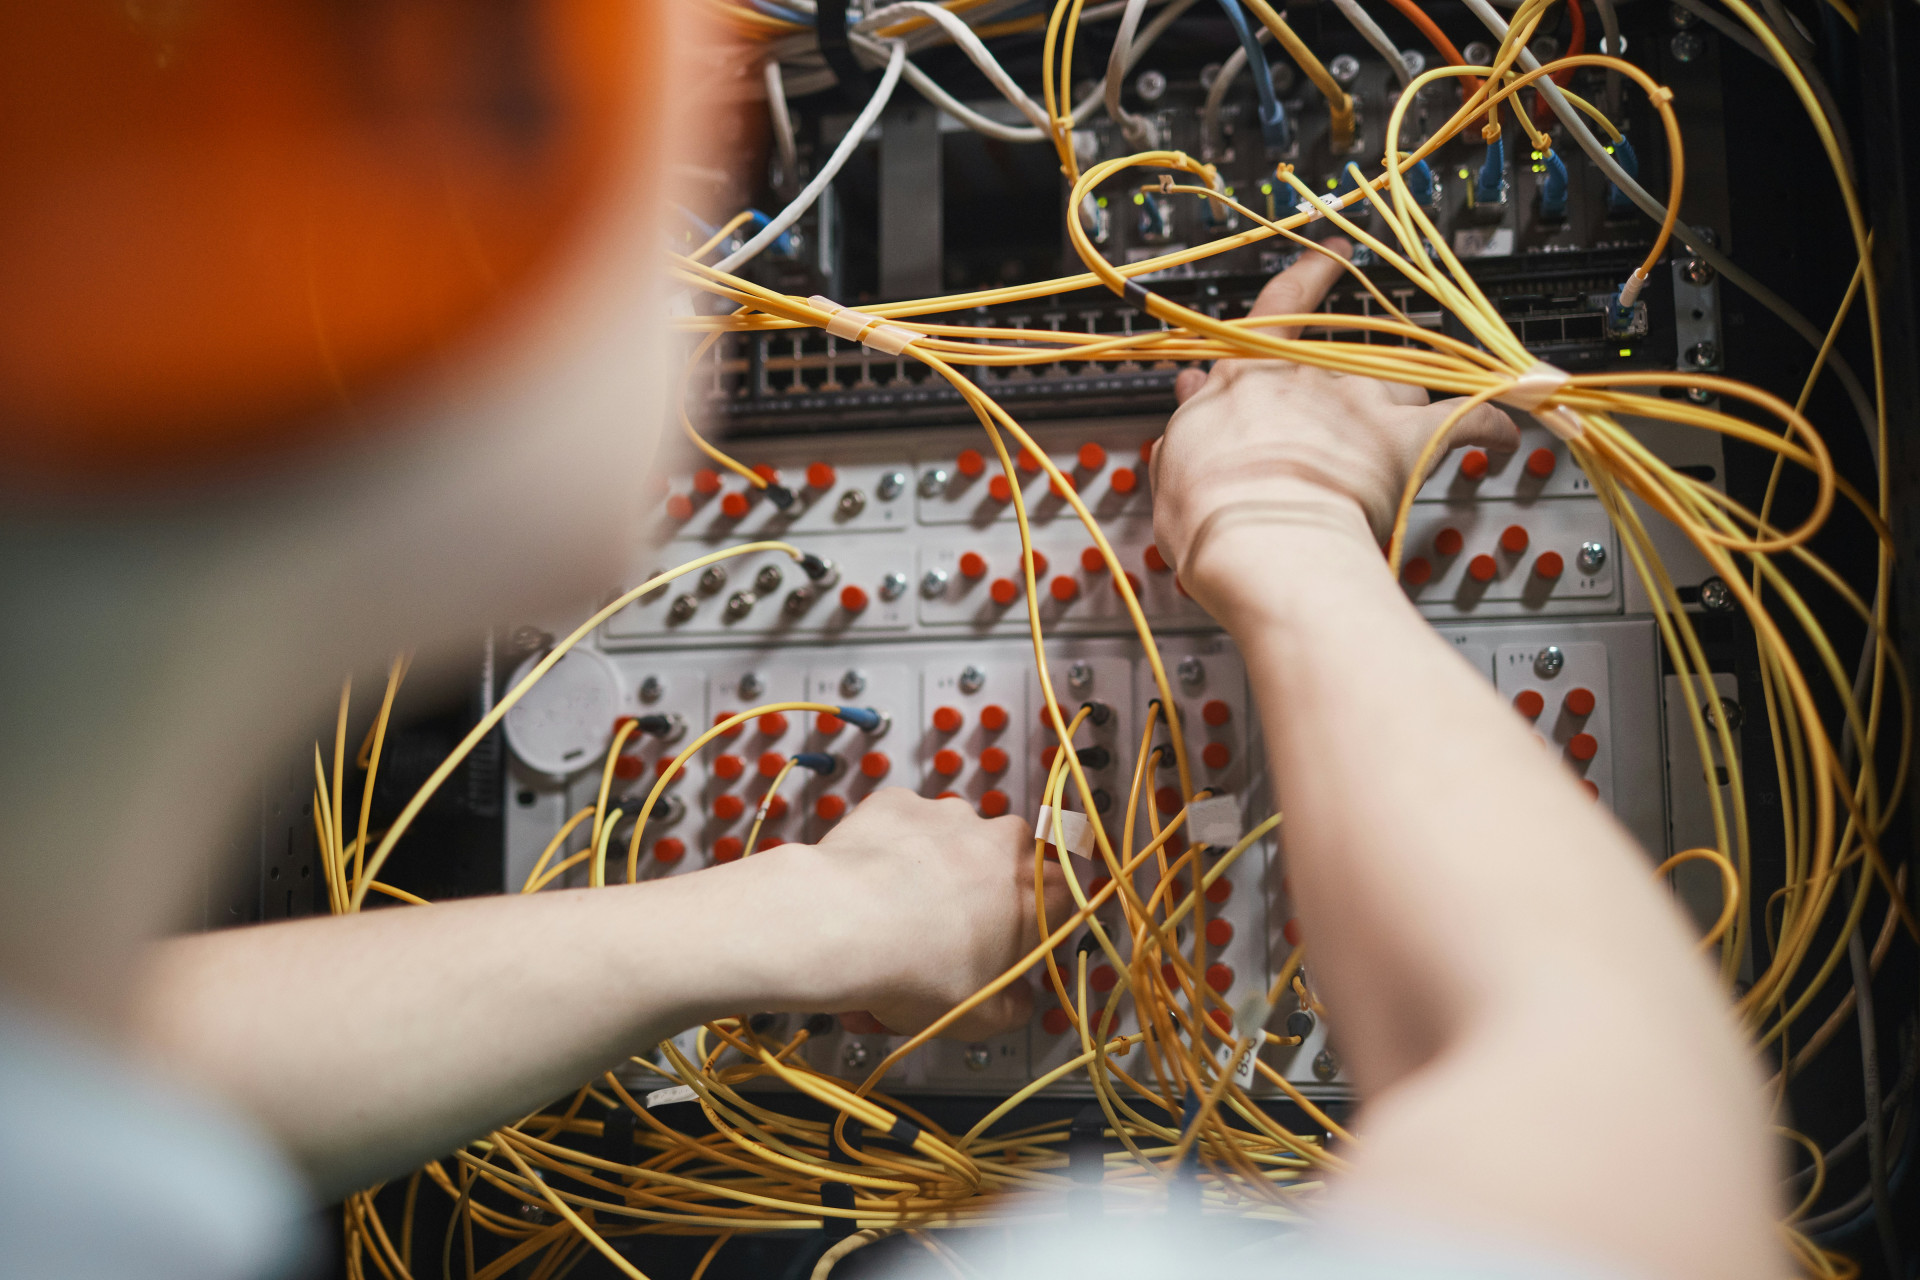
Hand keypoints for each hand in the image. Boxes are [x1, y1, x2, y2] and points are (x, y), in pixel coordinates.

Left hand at [761, 789, 1069, 1039]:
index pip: (1056, 904)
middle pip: (996, 873)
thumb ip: (1014, 1006)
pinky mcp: (899, 803)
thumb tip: (1018, 999)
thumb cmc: (919, 970)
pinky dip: (887, 853)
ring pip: (946, 849)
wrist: (843, 924)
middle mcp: (1003, 838)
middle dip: (972, 905)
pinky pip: (900, 830)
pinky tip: (865, 889)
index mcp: (1041, 889)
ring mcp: (949, 814)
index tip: (998, 953)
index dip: (1023, 931)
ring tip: (888, 927)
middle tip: (936, 946)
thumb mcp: (982, 1017)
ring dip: (927, 878)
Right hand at [1149, 240, 1516, 617]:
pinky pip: (1468, 421)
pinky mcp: (1409, 441)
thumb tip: (1192, 393)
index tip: (1330, 254)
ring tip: (1407, 422)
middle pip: (1348, 355)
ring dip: (1406, 396)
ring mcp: (1365, 406)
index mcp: (1251, 376)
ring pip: (1402, 380)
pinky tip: (1505, 438)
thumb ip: (1191, 423)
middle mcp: (1313, 378)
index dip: (1308, 275)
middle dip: (1355, 370)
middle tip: (1358, 390)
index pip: (1283, 304)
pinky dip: (1491, 426)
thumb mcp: (1178, 464)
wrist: (1267, 545)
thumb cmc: (1213, 516)